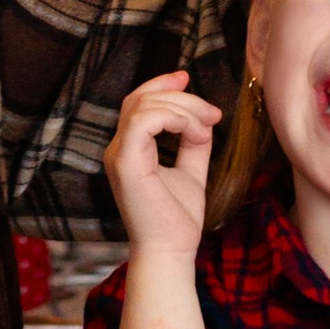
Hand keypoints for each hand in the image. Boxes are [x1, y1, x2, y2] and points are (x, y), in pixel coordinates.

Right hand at [103, 70, 223, 259]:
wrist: (172, 251)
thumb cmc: (177, 219)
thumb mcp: (191, 171)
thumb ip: (192, 144)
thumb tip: (203, 120)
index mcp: (130, 150)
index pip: (137, 104)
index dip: (161, 85)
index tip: (188, 78)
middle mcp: (117, 149)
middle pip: (140, 99)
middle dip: (179, 95)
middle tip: (212, 112)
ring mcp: (118, 155)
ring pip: (143, 106)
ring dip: (182, 109)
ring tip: (207, 127)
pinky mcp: (125, 164)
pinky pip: (143, 122)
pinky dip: (174, 119)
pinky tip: (195, 134)